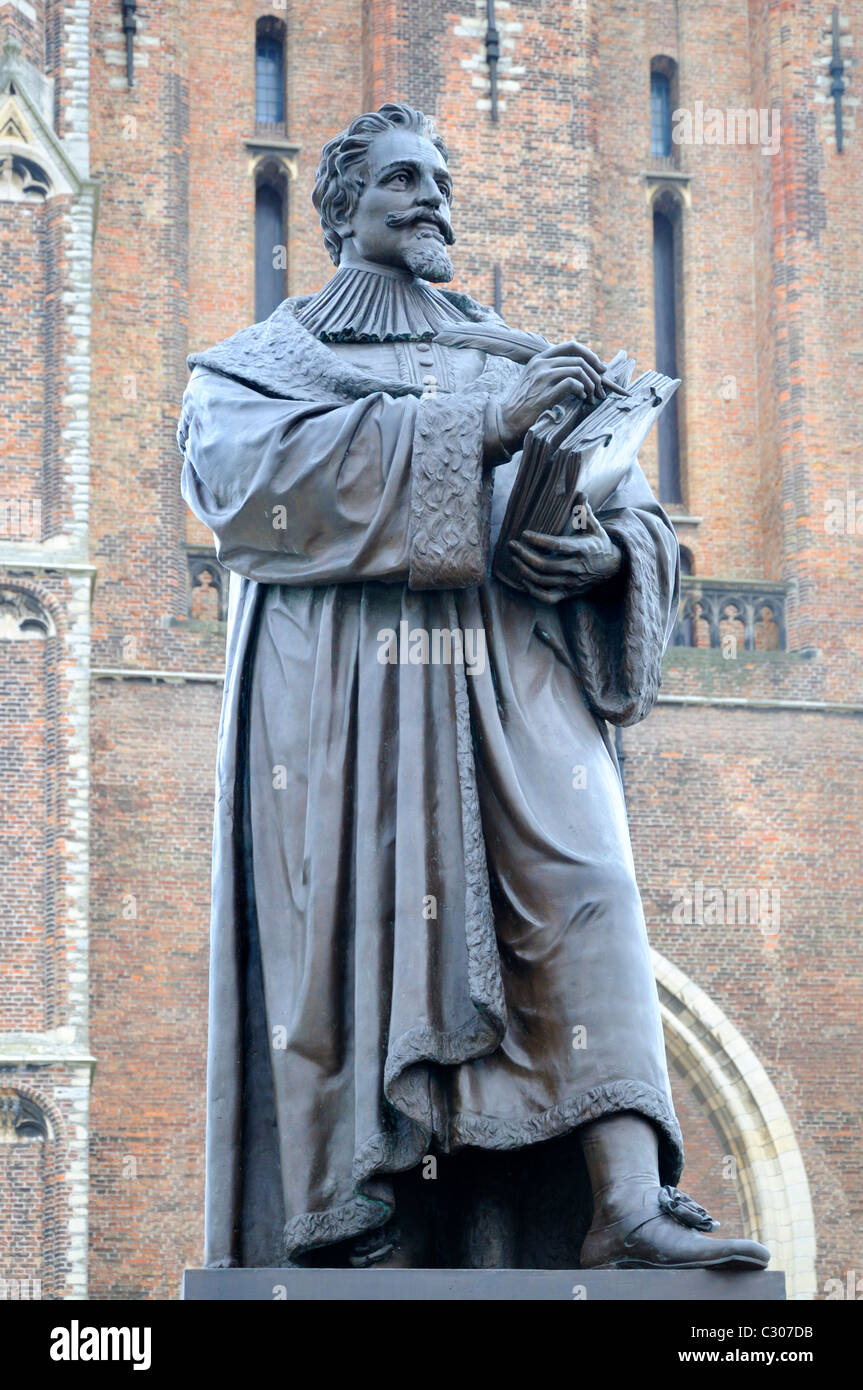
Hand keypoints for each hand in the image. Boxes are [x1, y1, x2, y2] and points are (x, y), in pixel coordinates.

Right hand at [498, 339, 607, 451]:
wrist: (506, 422)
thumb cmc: (524, 405)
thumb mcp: (535, 381)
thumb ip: (552, 372)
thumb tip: (581, 371)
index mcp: (539, 359)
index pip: (571, 346)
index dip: (590, 355)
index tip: (600, 368)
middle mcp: (541, 364)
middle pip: (579, 359)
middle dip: (595, 374)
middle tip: (600, 389)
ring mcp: (542, 377)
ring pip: (578, 369)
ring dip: (591, 384)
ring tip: (592, 397)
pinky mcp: (545, 393)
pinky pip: (572, 383)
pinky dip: (582, 390)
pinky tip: (582, 398)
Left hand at [508, 503, 622, 602]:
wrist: (613, 569)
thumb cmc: (599, 544)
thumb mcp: (596, 527)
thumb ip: (585, 512)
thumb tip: (580, 493)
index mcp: (583, 549)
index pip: (559, 546)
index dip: (540, 541)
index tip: (524, 534)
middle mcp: (576, 568)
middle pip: (546, 565)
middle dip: (525, 555)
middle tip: (511, 545)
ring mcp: (571, 583)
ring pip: (543, 581)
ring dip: (524, 570)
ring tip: (513, 558)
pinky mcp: (568, 593)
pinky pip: (547, 597)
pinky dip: (533, 591)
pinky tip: (524, 579)